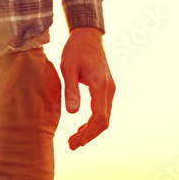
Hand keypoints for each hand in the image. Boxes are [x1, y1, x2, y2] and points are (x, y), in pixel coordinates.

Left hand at [60, 26, 114, 149]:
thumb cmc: (76, 48)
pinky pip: (103, 110)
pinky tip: (82, 127)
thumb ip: (71, 89)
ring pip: (104, 117)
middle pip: (104, 121)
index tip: (75, 142)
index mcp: (100, 85)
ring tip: (75, 140)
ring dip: (91, 130)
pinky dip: (93, 121)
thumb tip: (73, 113)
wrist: (88, 34)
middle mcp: (109, 89)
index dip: (88, 133)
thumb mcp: (68, 66)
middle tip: (72, 145)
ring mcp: (110, 89)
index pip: (99, 117)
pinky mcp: (106, 88)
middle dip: (89, 135)